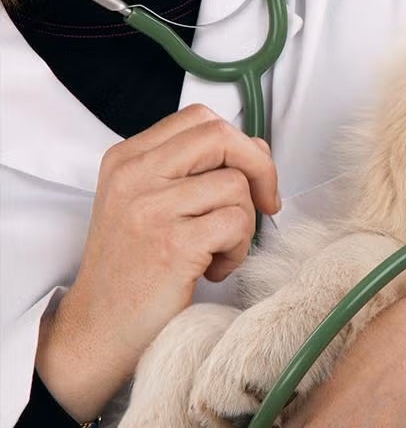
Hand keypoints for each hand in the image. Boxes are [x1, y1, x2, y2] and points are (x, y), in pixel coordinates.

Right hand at [35, 104, 280, 421]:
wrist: (97, 330)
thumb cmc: (134, 270)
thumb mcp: (149, 205)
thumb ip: (193, 172)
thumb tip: (257, 148)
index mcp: (127, 158)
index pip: (200, 119)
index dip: (240, 144)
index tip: (251, 178)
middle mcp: (134, 175)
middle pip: (222, 136)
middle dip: (260, 169)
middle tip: (265, 205)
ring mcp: (150, 207)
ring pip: (236, 186)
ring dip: (245, 225)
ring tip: (218, 252)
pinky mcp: (172, 243)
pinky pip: (236, 224)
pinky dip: (238, 250)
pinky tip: (213, 269)